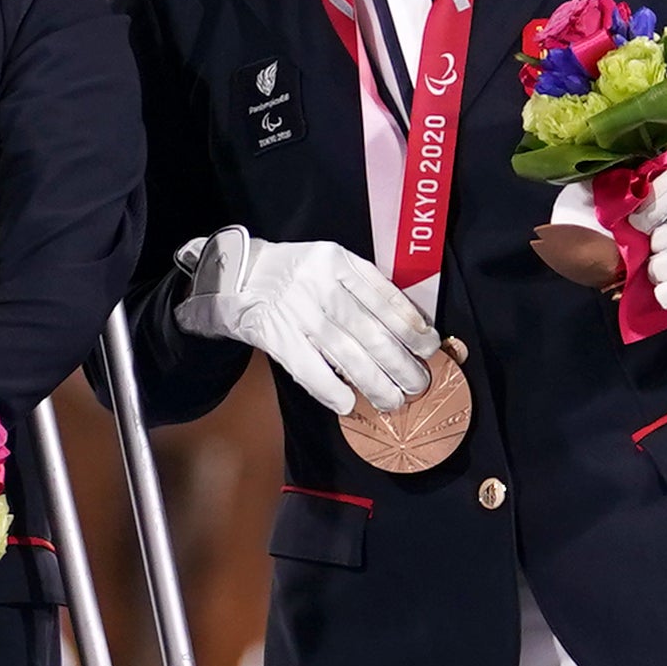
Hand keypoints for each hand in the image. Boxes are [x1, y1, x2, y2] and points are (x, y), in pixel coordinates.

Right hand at [176, 227, 432, 418]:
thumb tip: (408, 328)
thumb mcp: (330, 263)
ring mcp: (297, 311)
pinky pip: (308, 368)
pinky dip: (330, 389)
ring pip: (346, 353)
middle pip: (371, 330)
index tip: (430, 347)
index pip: (384, 296)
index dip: (411, 326)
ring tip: (394, 401)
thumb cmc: (295, 273)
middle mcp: (320, 284)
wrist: (236, 275)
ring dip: (374, 382)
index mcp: (338, 261)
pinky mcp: (275, 334)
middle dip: (401, 362)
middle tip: (419, 384)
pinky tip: (349, 404)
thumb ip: (363, 287)